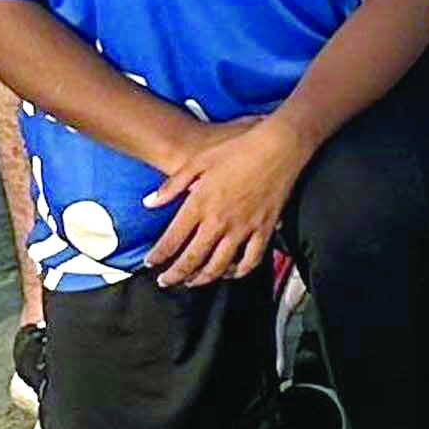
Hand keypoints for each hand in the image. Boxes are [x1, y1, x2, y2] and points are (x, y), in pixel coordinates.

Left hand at [137, 112, 314, 290]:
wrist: (278, 147)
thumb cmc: (238, 148)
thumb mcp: (198, 160)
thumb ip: (172, 185)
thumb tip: (149, 203)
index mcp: (200, 204)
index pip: (172, 239)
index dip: (158, 255)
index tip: (150, 262)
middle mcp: (219, 221)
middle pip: (192, 259)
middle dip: (175, 275)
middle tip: (165, 282)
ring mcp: (244, 228)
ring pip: (219, 265)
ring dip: (203, 278)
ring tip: (192, 282)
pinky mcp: (265, 229)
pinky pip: (252, 260)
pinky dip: (240, 271)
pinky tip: (231, 273)